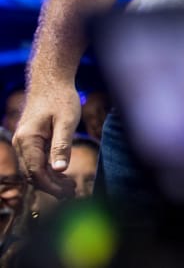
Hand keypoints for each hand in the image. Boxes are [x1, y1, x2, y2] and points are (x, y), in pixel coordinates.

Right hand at [13, 81, 80, 198]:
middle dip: (50, 186)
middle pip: (32, 173)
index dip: (50, 185)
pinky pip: (36, 161)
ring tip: (69, 187)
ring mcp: (23, 142)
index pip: (35, 172)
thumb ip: (62, 145)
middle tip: (71, 193)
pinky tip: (62, 175)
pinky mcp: (30, 141)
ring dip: (49, 180)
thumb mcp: (67, 121)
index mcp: (27, 140)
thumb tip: (59, 170)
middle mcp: (21, 143)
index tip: (66, 193)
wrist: (51, 81)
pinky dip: (48, 170)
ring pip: (33, 169)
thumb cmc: (61, 98)